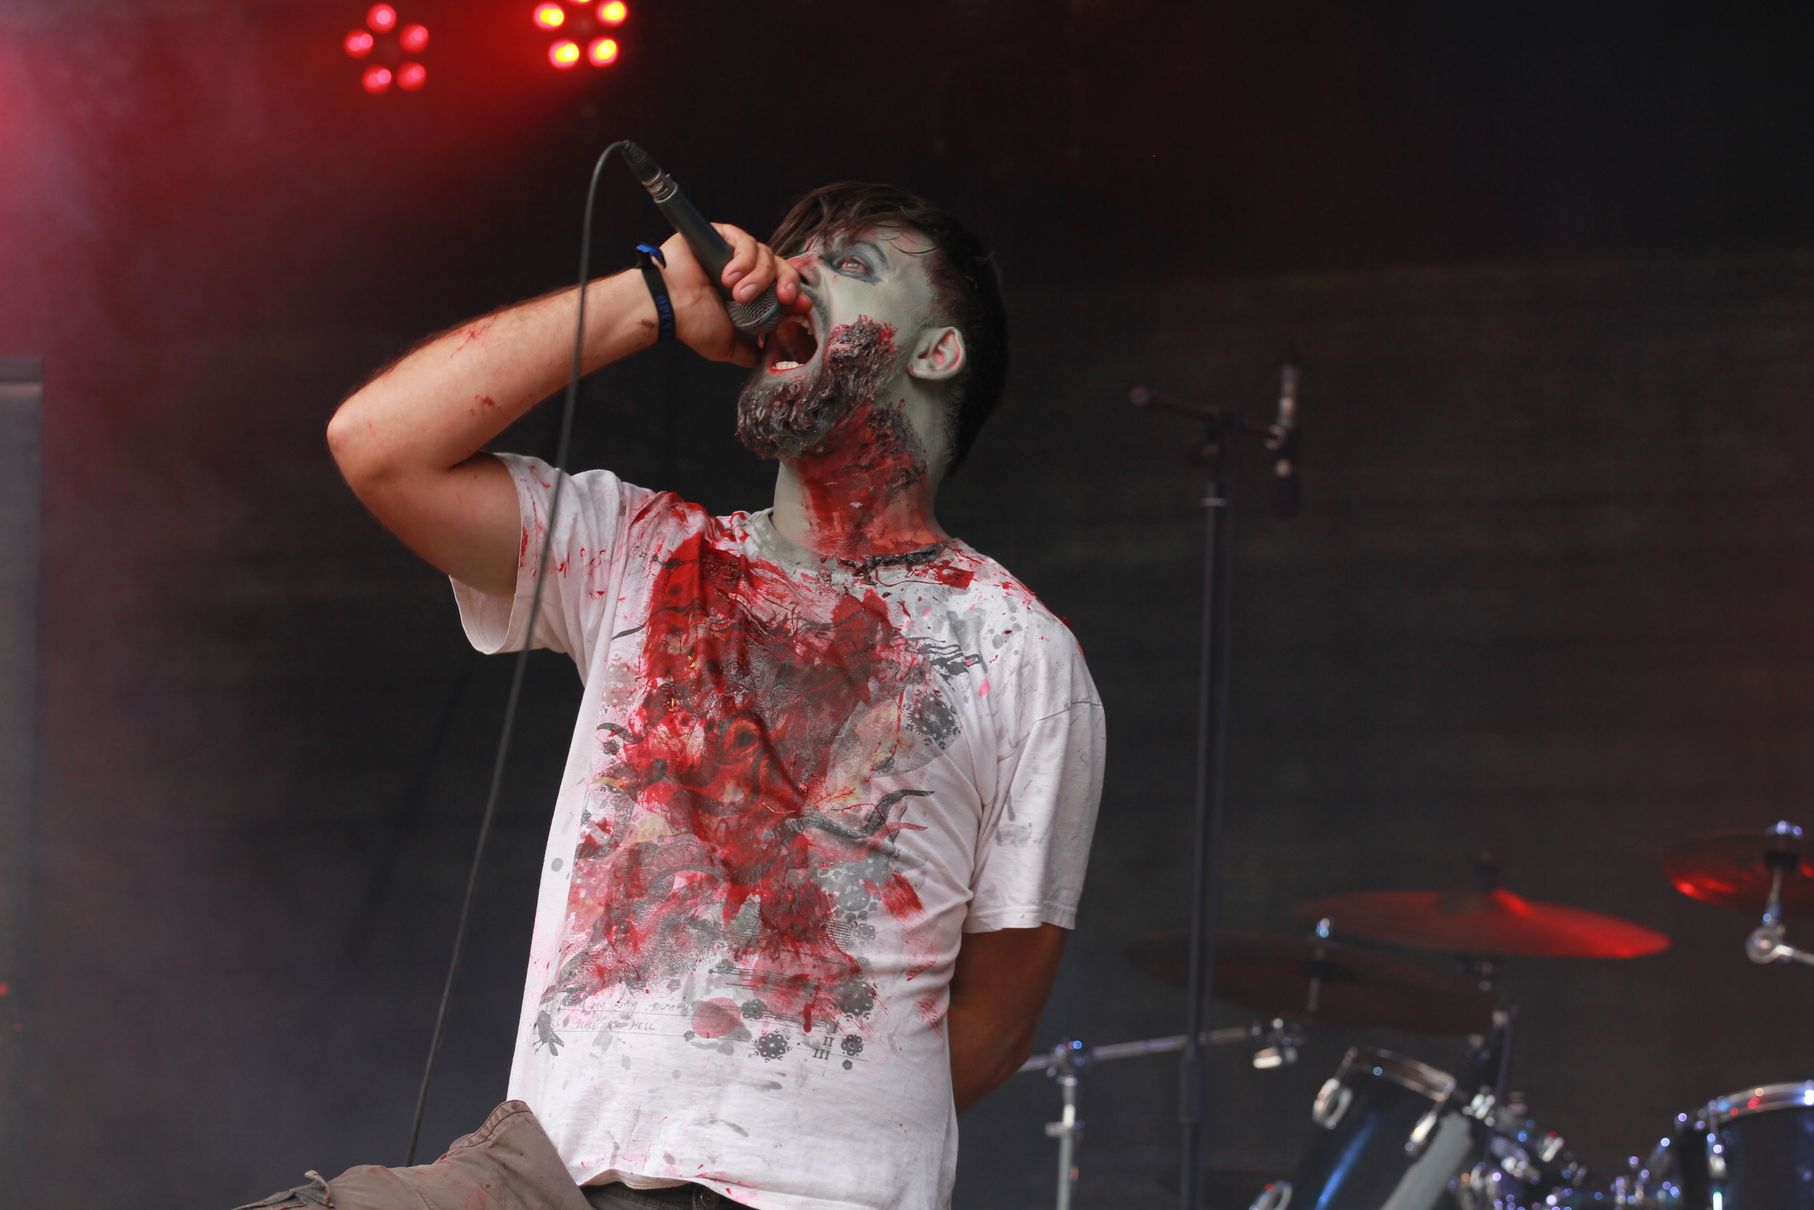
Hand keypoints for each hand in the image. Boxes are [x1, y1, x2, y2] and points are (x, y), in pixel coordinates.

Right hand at [657, 224, 809, 366]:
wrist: (666, 306)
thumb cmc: (690, 323)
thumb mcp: (728, 345)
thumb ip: (749, 352)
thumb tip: (768, 358)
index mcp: (750, 292)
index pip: (782, 286)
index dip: (795, 293)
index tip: (801, 305)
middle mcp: (744, 270)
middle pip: (780, 266)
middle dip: (786, 283)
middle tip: (782, 299)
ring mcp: (732, 251)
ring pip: (765, 254)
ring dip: (758, 276)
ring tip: (738, 293)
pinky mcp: (720, 234)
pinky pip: (744, 240)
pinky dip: (743, 258)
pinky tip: (728, 275)